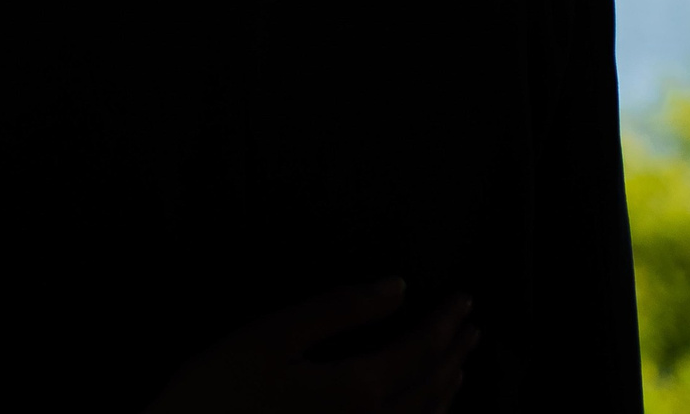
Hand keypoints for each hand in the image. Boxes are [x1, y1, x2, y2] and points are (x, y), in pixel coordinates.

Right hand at [148, 281, 477, 413]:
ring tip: (457, 365)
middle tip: (471, 327)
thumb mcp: (271, 335)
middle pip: (430, 390)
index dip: (444, 322)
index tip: (463, 300)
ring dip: (447, 391)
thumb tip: (395, 287)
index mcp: (354, 392)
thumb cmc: (217, 390)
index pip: (417, 351)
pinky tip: (422, 410)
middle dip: (453, 354)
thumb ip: (338, 309)